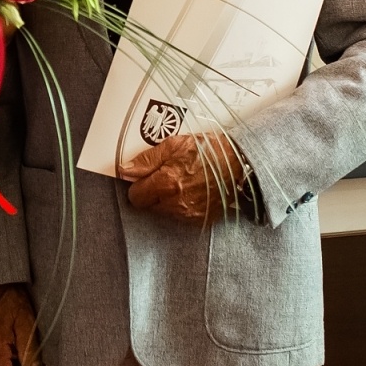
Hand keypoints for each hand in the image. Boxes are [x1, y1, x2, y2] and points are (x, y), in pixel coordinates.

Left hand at [121, 132, 254, 225]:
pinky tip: (191, 190)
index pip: (135, 196)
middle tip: (165, 176)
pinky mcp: (200, 219)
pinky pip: (179, 216)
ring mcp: (189, 214)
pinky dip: (181, 205)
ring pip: (163, 211)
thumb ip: (147, 160)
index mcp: (167, 183)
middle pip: (148, 206)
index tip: (145, 177)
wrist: (239, 162)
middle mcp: (176, 203)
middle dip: (151, 192)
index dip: (138, 185)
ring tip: (181, 181)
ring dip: (166, 199)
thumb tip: (126, 170)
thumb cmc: (208, 150)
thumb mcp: (174, 145)